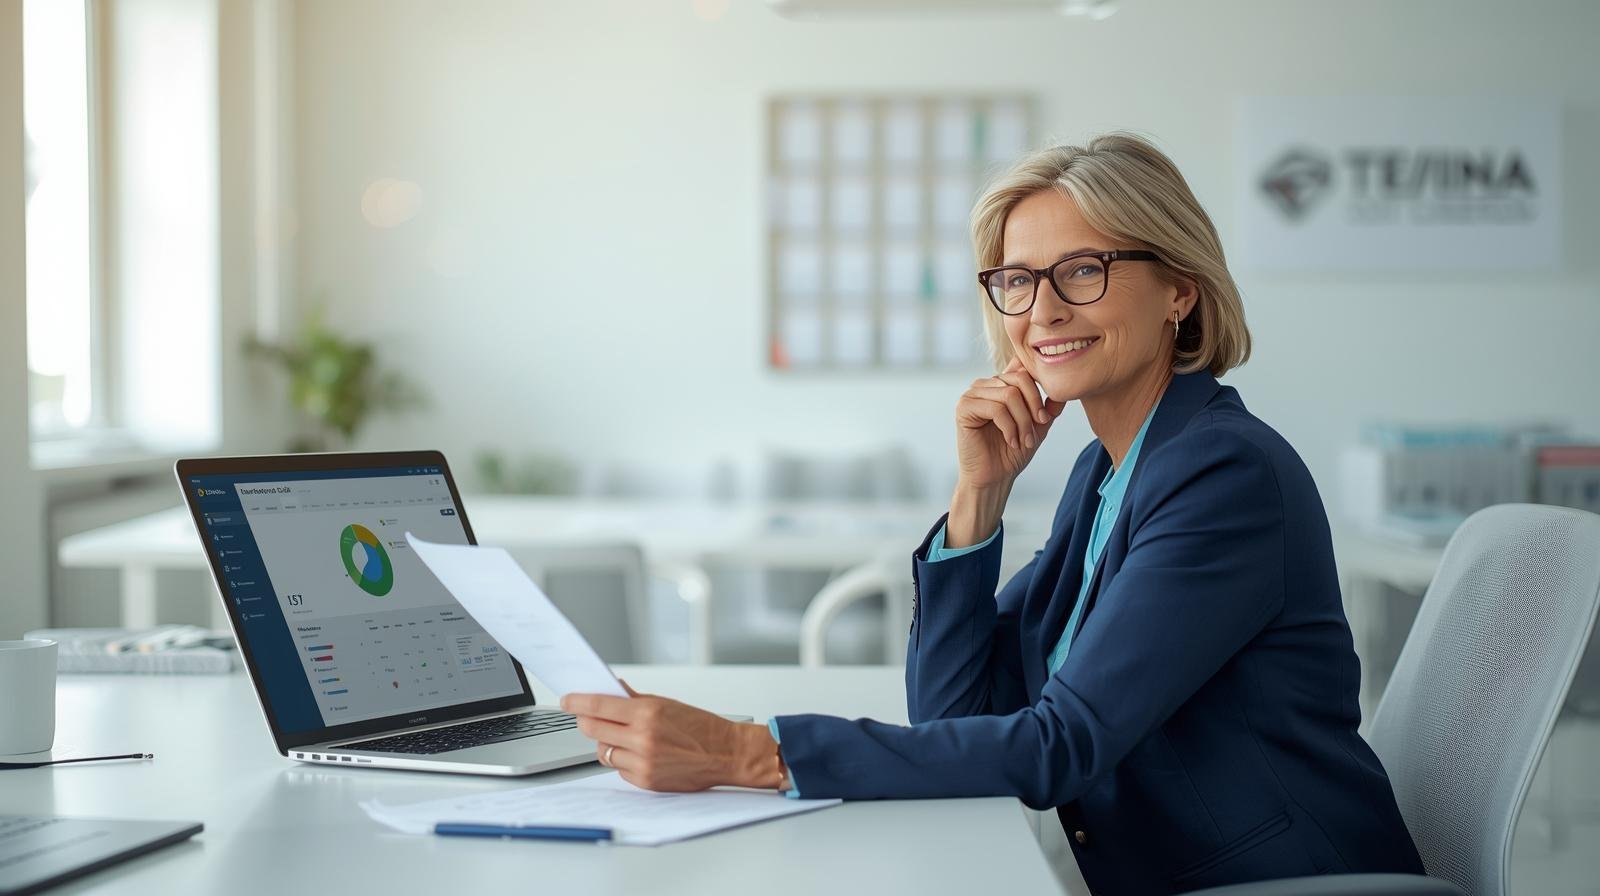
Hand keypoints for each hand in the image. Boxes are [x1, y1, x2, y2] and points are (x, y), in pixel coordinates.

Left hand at [560, 680, 775, 791]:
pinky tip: (637, 753)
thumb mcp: (667, 704)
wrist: (725, 753)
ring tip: (621, 736)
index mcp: (647, 714)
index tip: (567, 699)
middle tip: (586, 716)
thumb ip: (635, 699)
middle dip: (586, 721)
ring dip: (606, 742)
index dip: (577, 702)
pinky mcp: (645, 781)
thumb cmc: (701, 727)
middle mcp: (642, 739)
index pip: (599, 706)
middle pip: (593, 730)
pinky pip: (618, 769)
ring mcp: (642, 762)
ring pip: (603, 751)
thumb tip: (612, 689)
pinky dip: (622, 760)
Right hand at [954, 357, 1066, 491]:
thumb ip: (1048, 407)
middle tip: (1037, 430)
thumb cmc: (1012, 452)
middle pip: (1019, 380)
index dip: (1039, 391)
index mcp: (1000, 384)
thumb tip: (1063, 390)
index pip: (1024, 370)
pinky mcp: (964, 407)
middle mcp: (985, 385)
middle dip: (1033, 408)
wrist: (994, 477)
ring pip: (1009, 395)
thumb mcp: (1037, 426)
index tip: (1044, 418)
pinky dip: (1009, 428)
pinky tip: (1011, 442)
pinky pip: (996, 408)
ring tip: (1024, 441)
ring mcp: (973, 394)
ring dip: (1022, 422)